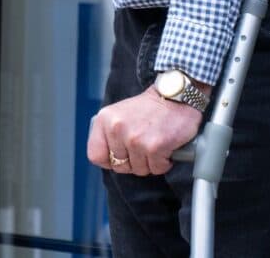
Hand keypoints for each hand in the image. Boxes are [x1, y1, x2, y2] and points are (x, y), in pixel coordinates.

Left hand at [87, 86, 204, 175]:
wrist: (174, 99)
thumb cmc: (148, 109)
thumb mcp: (119, 114)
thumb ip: (109, 134)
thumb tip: (107, 160)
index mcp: (104, 120)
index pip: (95, 155)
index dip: (109, 160)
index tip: (121, 155)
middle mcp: (116, 129)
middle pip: (119, 166)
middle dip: (133, 162)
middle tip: (143, 146)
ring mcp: (134, 139)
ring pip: (139, 170)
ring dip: (149, 162)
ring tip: (153, 143)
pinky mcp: (154, 147)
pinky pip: (156, 169)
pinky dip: (163, 163)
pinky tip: (164, 147)